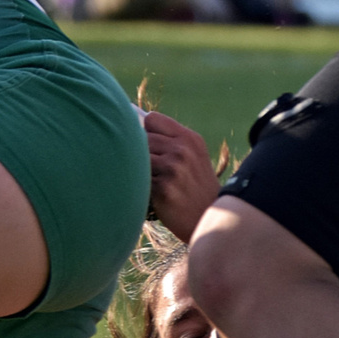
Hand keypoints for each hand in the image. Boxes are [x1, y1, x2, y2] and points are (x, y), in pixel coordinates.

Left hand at [144, 111, 219, 241]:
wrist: (206, 218)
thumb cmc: (193, 187)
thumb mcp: (193, 156)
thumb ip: (170, 141)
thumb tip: (132, 126)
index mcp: (190, 138)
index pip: (152, 119)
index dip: (145, 131)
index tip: (150, 146)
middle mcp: (182, 149)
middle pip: (140, 138)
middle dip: (141, 154)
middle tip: (154, 172)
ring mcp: (173, 168)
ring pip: (135, 158)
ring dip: (138, 170)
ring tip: (152, 182)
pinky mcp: (163, 187)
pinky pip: (136, 179)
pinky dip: (139, 186)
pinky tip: (154, 195)